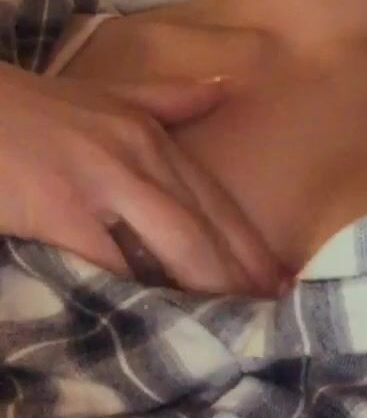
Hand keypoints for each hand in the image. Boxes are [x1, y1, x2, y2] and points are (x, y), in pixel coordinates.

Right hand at [0, 61, 290, 296]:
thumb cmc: (33, 107)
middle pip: (206, 225)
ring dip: (211, 289)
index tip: (281, 280)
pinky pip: (114, 260)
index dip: (250, 242)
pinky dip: (143, 292)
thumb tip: (227, 88)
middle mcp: (139, 154)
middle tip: (273, 317)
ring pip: (177, 243)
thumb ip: (169, 98)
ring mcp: (104, 180)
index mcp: (151, 134)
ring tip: (237, 329)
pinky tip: (165, 321)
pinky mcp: (63, 209)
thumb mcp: (109, 94)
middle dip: (243, 274)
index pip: (214, 198)